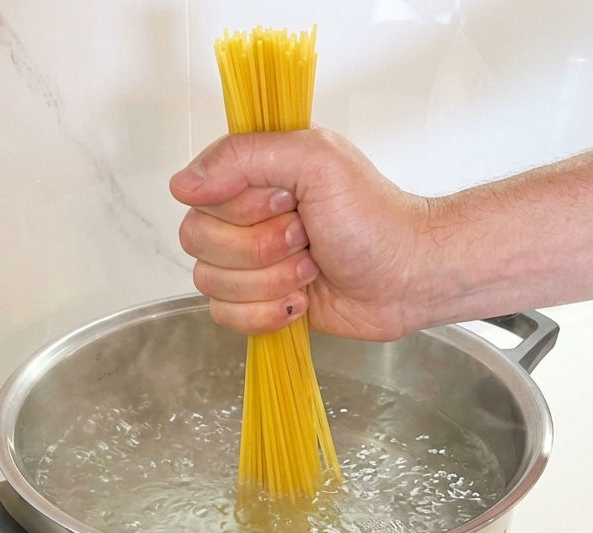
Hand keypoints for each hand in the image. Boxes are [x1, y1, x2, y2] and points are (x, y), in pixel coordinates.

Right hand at [169, 129, 433, 339]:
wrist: (408, 277)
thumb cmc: (375, 218)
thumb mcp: (315, 160)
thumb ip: (243, 156)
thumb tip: (184, 183)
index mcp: (253, 173)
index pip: (199, 194)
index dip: (240, 208)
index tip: (285, 203)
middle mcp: (243, 216)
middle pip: (198, 240)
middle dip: (258, 248)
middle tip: (305, 237)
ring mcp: (249, 261)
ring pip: (211, 282)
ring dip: (269, 281)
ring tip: (310, 268)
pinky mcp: (258, 301)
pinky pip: (225, 316)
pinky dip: (265, 313)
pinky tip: (301, 301)